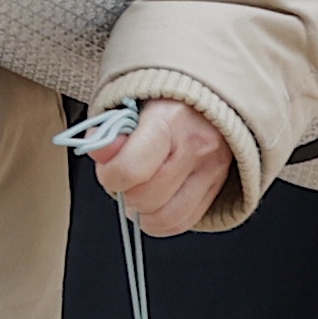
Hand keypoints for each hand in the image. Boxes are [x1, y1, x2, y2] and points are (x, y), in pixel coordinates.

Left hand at [91, 98, 237, 235]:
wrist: (207, 97)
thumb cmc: (163, 100)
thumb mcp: (130, 103)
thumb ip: (110, 130)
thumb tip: (98, 151)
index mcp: (170, 120)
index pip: (130, 169)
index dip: (109, 177)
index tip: (108, 169)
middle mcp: (197, 147)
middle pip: (146, 198)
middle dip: (125, 193)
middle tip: (123, 179)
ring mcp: (213, 169)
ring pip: (166, 217)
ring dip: (142, 213)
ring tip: (137, 192)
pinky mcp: (219, 186)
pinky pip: (184, 221)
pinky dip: (161, 221)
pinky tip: (154, 204)